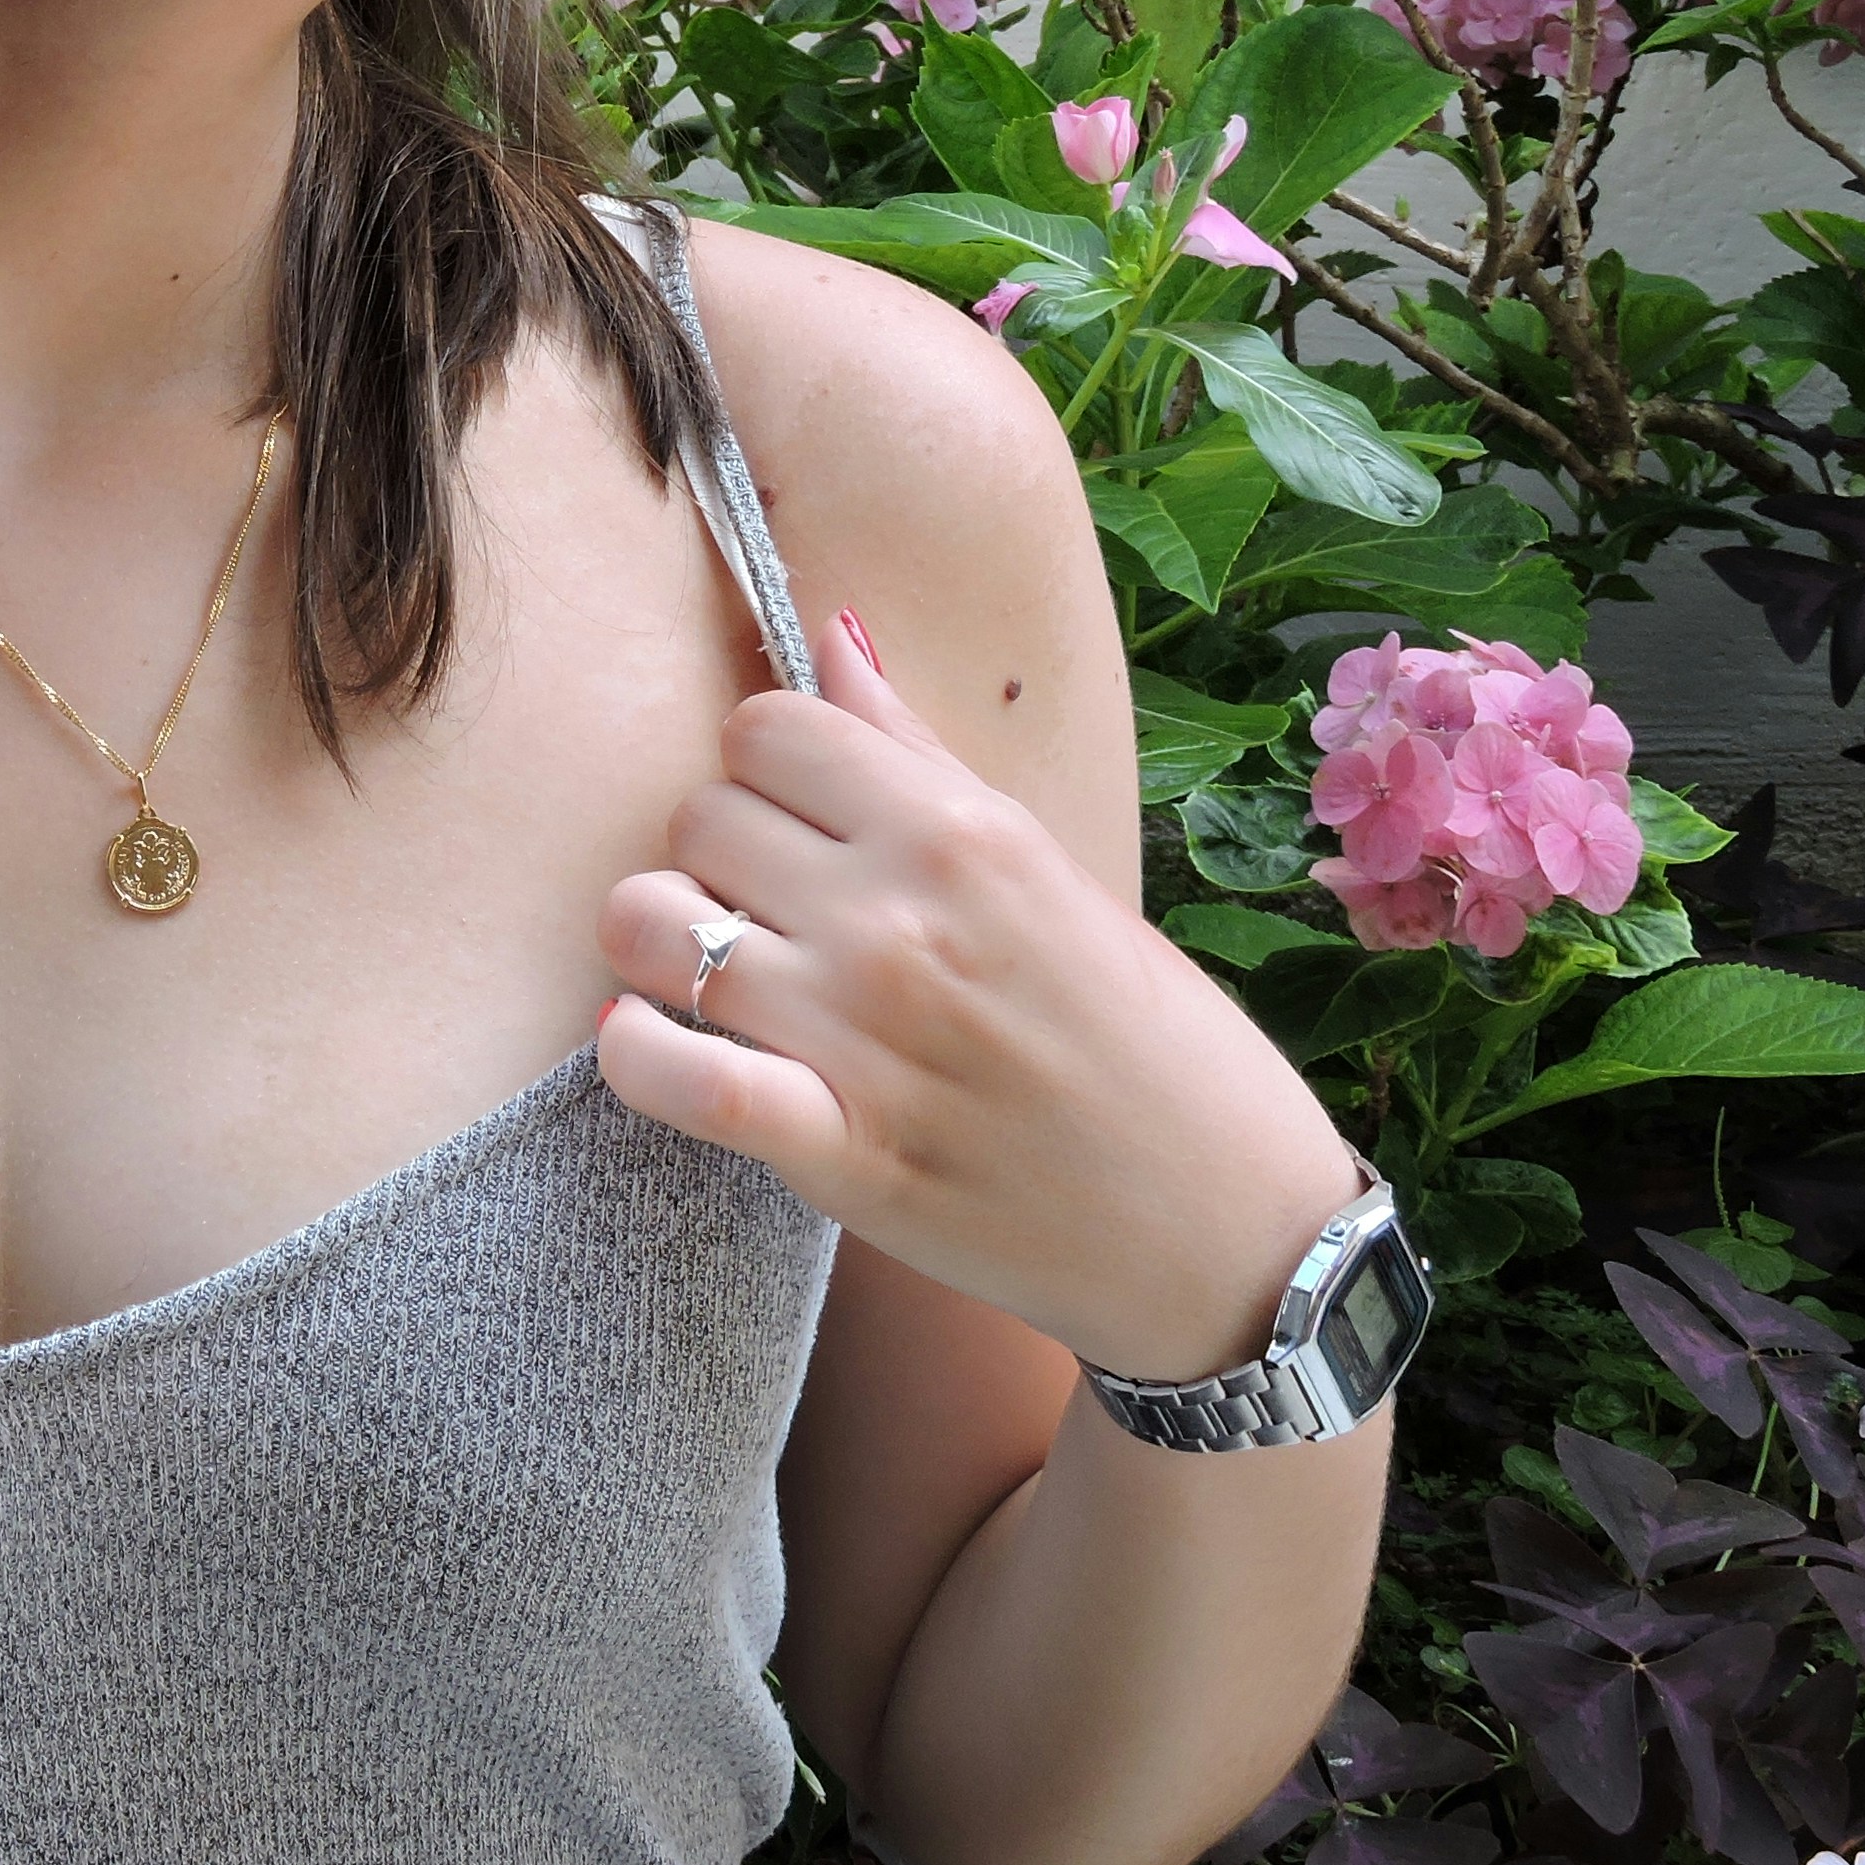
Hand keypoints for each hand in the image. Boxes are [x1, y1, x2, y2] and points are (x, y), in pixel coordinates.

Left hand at [596, 605, 1362, 1383]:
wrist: (1229, 1232)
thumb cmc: (1155, 1042)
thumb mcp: (1056, 870)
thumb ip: (919, 752)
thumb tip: (832, 632)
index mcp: (964, 836)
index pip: (766, 728)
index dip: (766, 768)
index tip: (802, 819)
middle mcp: (901, 920)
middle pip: (698, 816)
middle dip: (718, 853)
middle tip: (772, 909)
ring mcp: (860, 1038)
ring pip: (648, 923)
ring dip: (663, 942)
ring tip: (719, 974)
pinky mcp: (835, 1152)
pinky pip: (669, 1072)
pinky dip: (635, 1052)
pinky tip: (655, 1041)